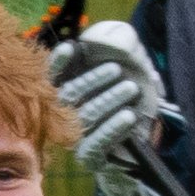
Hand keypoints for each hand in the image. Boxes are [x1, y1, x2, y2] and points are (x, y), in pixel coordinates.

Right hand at [48, 22, 176, 195]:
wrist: (140, 153)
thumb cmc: (133, 106)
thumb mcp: (133, 76)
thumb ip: (126, 54)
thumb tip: (121, 38)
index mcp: (71, 94)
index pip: (54, 77)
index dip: (59, 62)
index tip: (71, 48)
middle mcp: (67, 116)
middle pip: (69, 94)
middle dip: (93, 79)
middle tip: (116, 70)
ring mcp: (76, 137)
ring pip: (86, 115)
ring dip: (109, 99)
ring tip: (131, 88)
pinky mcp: (89, 157)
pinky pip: (95, 143)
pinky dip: (112, 127)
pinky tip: (128, 116)